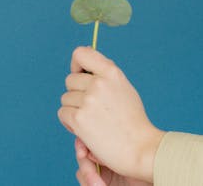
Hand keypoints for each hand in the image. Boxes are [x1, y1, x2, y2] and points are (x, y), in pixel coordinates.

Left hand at [59, 46, 164, 182]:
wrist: (140, 147)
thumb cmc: (132, 120)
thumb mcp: (123, 88)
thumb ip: (105, 75)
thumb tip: (83, 67)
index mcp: (111, 72)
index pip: (80, 54)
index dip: (76, 64)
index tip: (80, 74)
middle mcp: (99, 83)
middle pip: (70, 80)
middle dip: (77, 93)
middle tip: (92, 108)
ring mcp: (88, 100)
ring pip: (66, 99)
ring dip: (74, 110)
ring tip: (92, 121)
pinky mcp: (79, 118)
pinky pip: (62, 113)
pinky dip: (69, 123)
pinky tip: (84, 130)